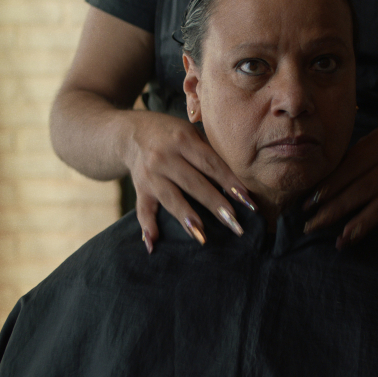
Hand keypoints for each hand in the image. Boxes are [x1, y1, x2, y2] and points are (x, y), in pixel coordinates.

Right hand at [122, 111, 256, 251]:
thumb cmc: (172, 134)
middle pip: (194, 183)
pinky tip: (153, 244)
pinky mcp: (139, 188)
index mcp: (182, 139)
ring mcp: (150, 174)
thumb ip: (209, 152)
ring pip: (170, 198)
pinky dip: (147, 226)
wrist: (131, 132)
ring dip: (187, 217)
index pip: (210, 163)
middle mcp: (164, 156)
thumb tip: (237, 180)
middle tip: (234, 223)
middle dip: (215, 204)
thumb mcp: (191, 132)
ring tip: (202, 236)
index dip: (229, 181)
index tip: (246, 199)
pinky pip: (143, 209)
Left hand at [302, 121, 377, 248]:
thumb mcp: (373, 140)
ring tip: (343, 239)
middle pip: (360, 190)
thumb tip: (326, 183)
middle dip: (335, 209)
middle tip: (312, 226)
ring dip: (362, 223)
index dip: (328, 188)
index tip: (308, 204)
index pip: (348, 170)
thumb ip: (353, 159)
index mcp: (376, 148)